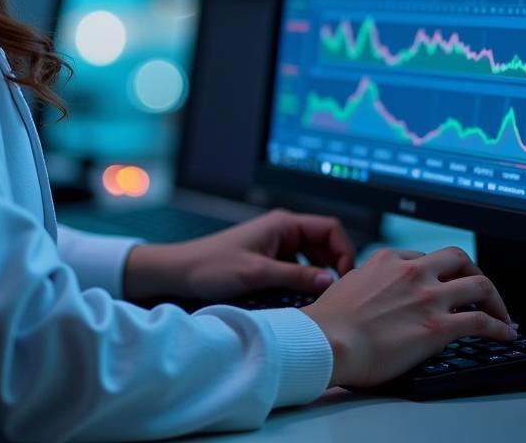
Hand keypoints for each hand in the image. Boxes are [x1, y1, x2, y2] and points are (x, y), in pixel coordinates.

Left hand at [122, 208, 355, 303]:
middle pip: (325, 243)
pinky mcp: (268, 260)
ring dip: (319, 276)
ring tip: (322, 300)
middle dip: (335, 266)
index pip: (331, 228)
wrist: (180, 272)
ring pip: (313, 258)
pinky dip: (304, 281)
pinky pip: (297, 267)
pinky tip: (302, 300)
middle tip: (338, 295)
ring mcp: (276, 245)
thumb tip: (331, 282)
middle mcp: (283, 230)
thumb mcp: (258, 273)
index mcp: (284, 224)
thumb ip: (296, 276)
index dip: (345, 251)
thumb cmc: (212, 267)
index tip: (345, 280)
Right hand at [301, 246, 516, 388]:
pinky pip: (482, 321)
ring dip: (495, 299)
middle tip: (479, 291)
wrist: (328, 341)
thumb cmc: (331, 321)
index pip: (426, 258)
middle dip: (474, 273)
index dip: (440, 274)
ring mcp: (427, 297)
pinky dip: (499, 326)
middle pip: (458, 258)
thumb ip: (373, 283)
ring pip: (479, 284)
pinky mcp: (439, 327)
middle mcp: (412, 272)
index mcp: (388, 259)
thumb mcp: (351, 284)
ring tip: (501, 313)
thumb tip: (383, 296)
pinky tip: (505, 333)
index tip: (445, 285)